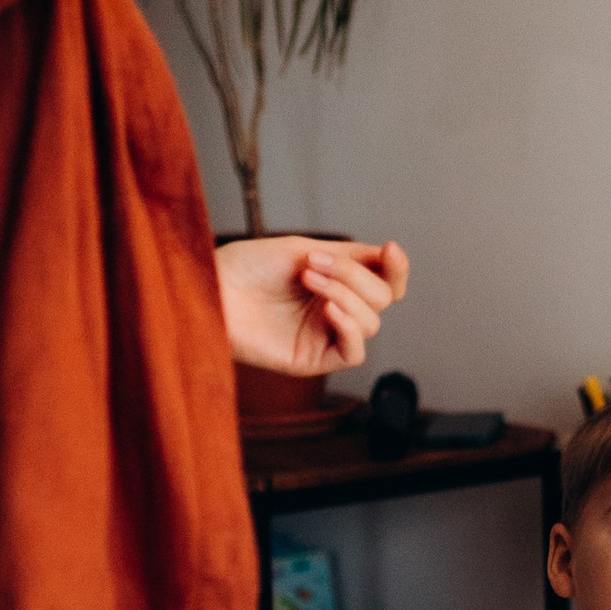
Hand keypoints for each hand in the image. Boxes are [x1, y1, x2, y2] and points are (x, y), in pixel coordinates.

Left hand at [219, 235, 407, 376]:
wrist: (213, 287)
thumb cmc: (246, 267)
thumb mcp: (303, 249)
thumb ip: (349, 257)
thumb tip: (387, 260)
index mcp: (337, 282)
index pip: (385, 282)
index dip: (397, 269)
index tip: (391, 249)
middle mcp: (335, 309)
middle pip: (381, 299)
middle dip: (354, 276)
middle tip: (314, 263)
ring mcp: (325, 335)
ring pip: (371, 322)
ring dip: (345, 295)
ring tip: (308, 279)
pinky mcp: (313, 360)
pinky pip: (353, 352)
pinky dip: (349, 328)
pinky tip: (328, 311)